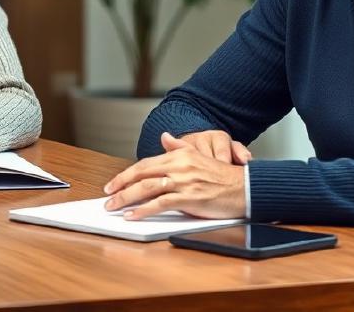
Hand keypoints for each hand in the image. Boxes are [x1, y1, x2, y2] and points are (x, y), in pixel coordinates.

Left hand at [102, 132, 245, 219]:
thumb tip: (165, 137)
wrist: (246, 187)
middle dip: (120, 186)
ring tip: (113, 208)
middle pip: (141, 174)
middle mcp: (178, 166)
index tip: (112, 184)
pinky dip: (143, 210)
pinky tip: (133, 216)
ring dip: (125, 199)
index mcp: (178, 155)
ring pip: (146, 188)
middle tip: (106, 197)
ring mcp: (183, 182)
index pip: (144, 164)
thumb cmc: (224, 176)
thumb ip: (179, 147)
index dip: (125, 174)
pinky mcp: (189, 198)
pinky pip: (160, 204)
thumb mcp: (199, 156)